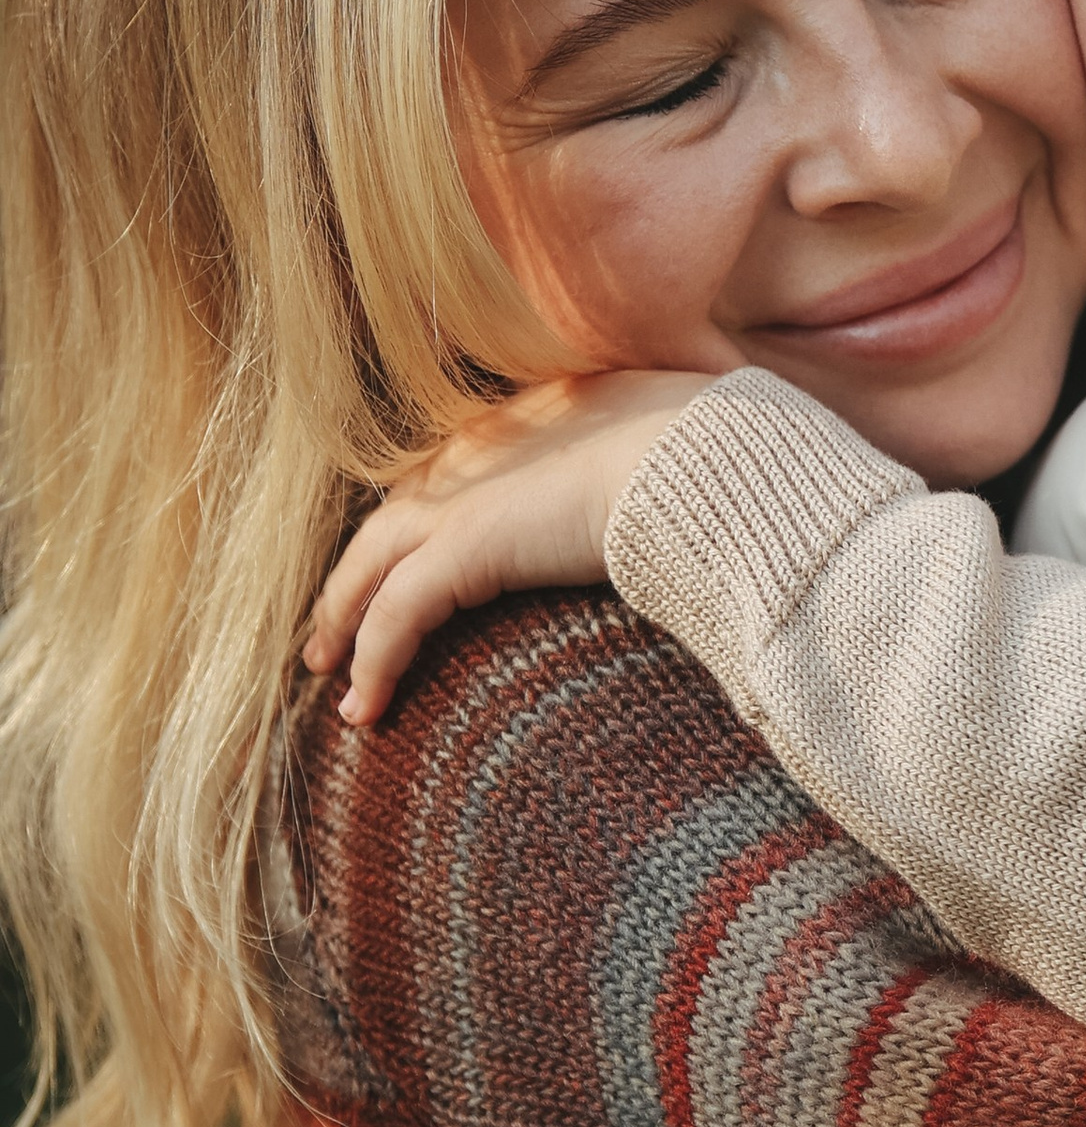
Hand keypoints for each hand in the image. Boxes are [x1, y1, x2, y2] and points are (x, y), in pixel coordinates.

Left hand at [303, 369, 714, 723]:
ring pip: (372, 563)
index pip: (446, 474)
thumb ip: (649, 466)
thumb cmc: (712, 453)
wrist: (706, 459)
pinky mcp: (467, 544)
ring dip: (344, 619)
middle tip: (334, 629)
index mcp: (526, 420)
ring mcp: (466, 496)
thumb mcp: (672, 444)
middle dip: (357, 575)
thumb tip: (677, 490)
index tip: (404, 566)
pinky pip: (397, 614)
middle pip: (393, 517)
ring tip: (333, 674)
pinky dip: (375, 659)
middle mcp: (478, 449)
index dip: (419, 524)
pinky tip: (366, 706)